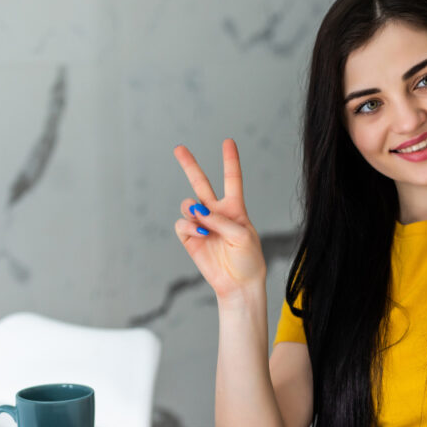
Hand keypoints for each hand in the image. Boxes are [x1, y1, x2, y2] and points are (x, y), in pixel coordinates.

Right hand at [173, 138, 266, 300]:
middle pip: (200, 183)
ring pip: (188, 204)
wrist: (238, 284)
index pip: (232, 179)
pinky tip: (200, 232)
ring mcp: (201, 224)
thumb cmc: (248, 260)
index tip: (228, 141)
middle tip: (178, 148)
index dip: (230, 160)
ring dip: (193, 208)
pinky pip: (182, 223)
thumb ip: (221, 220)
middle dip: (189, 165)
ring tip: (201, 218)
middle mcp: (216, 213)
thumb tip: (197, 211)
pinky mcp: (190, 238)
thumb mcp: (243, 236)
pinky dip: (189, 225)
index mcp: (235, 208)